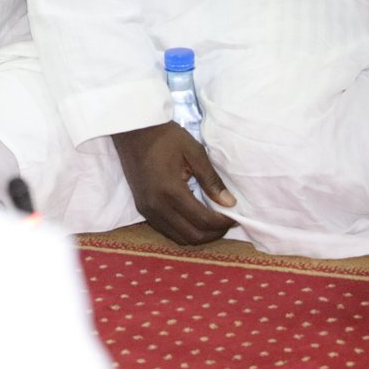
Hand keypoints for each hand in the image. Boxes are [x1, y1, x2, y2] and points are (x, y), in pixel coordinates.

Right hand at [111, 120, 236, 245]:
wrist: (133, 131)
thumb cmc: (166, 138)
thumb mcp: (194, 152)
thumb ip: (212, 180)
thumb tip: (230, 203)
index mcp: (171, 191)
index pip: (203, 220)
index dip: (223, 222)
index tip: (235, 216)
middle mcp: (157, 206)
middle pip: (192, 236)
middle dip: (214, 233)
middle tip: (226, 222)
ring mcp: (147, 210)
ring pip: (179, 238)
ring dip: (199, 235)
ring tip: (212, 222)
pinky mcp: (142, 209)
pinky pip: (167, 231)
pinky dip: (184, 231)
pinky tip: (193, 219)